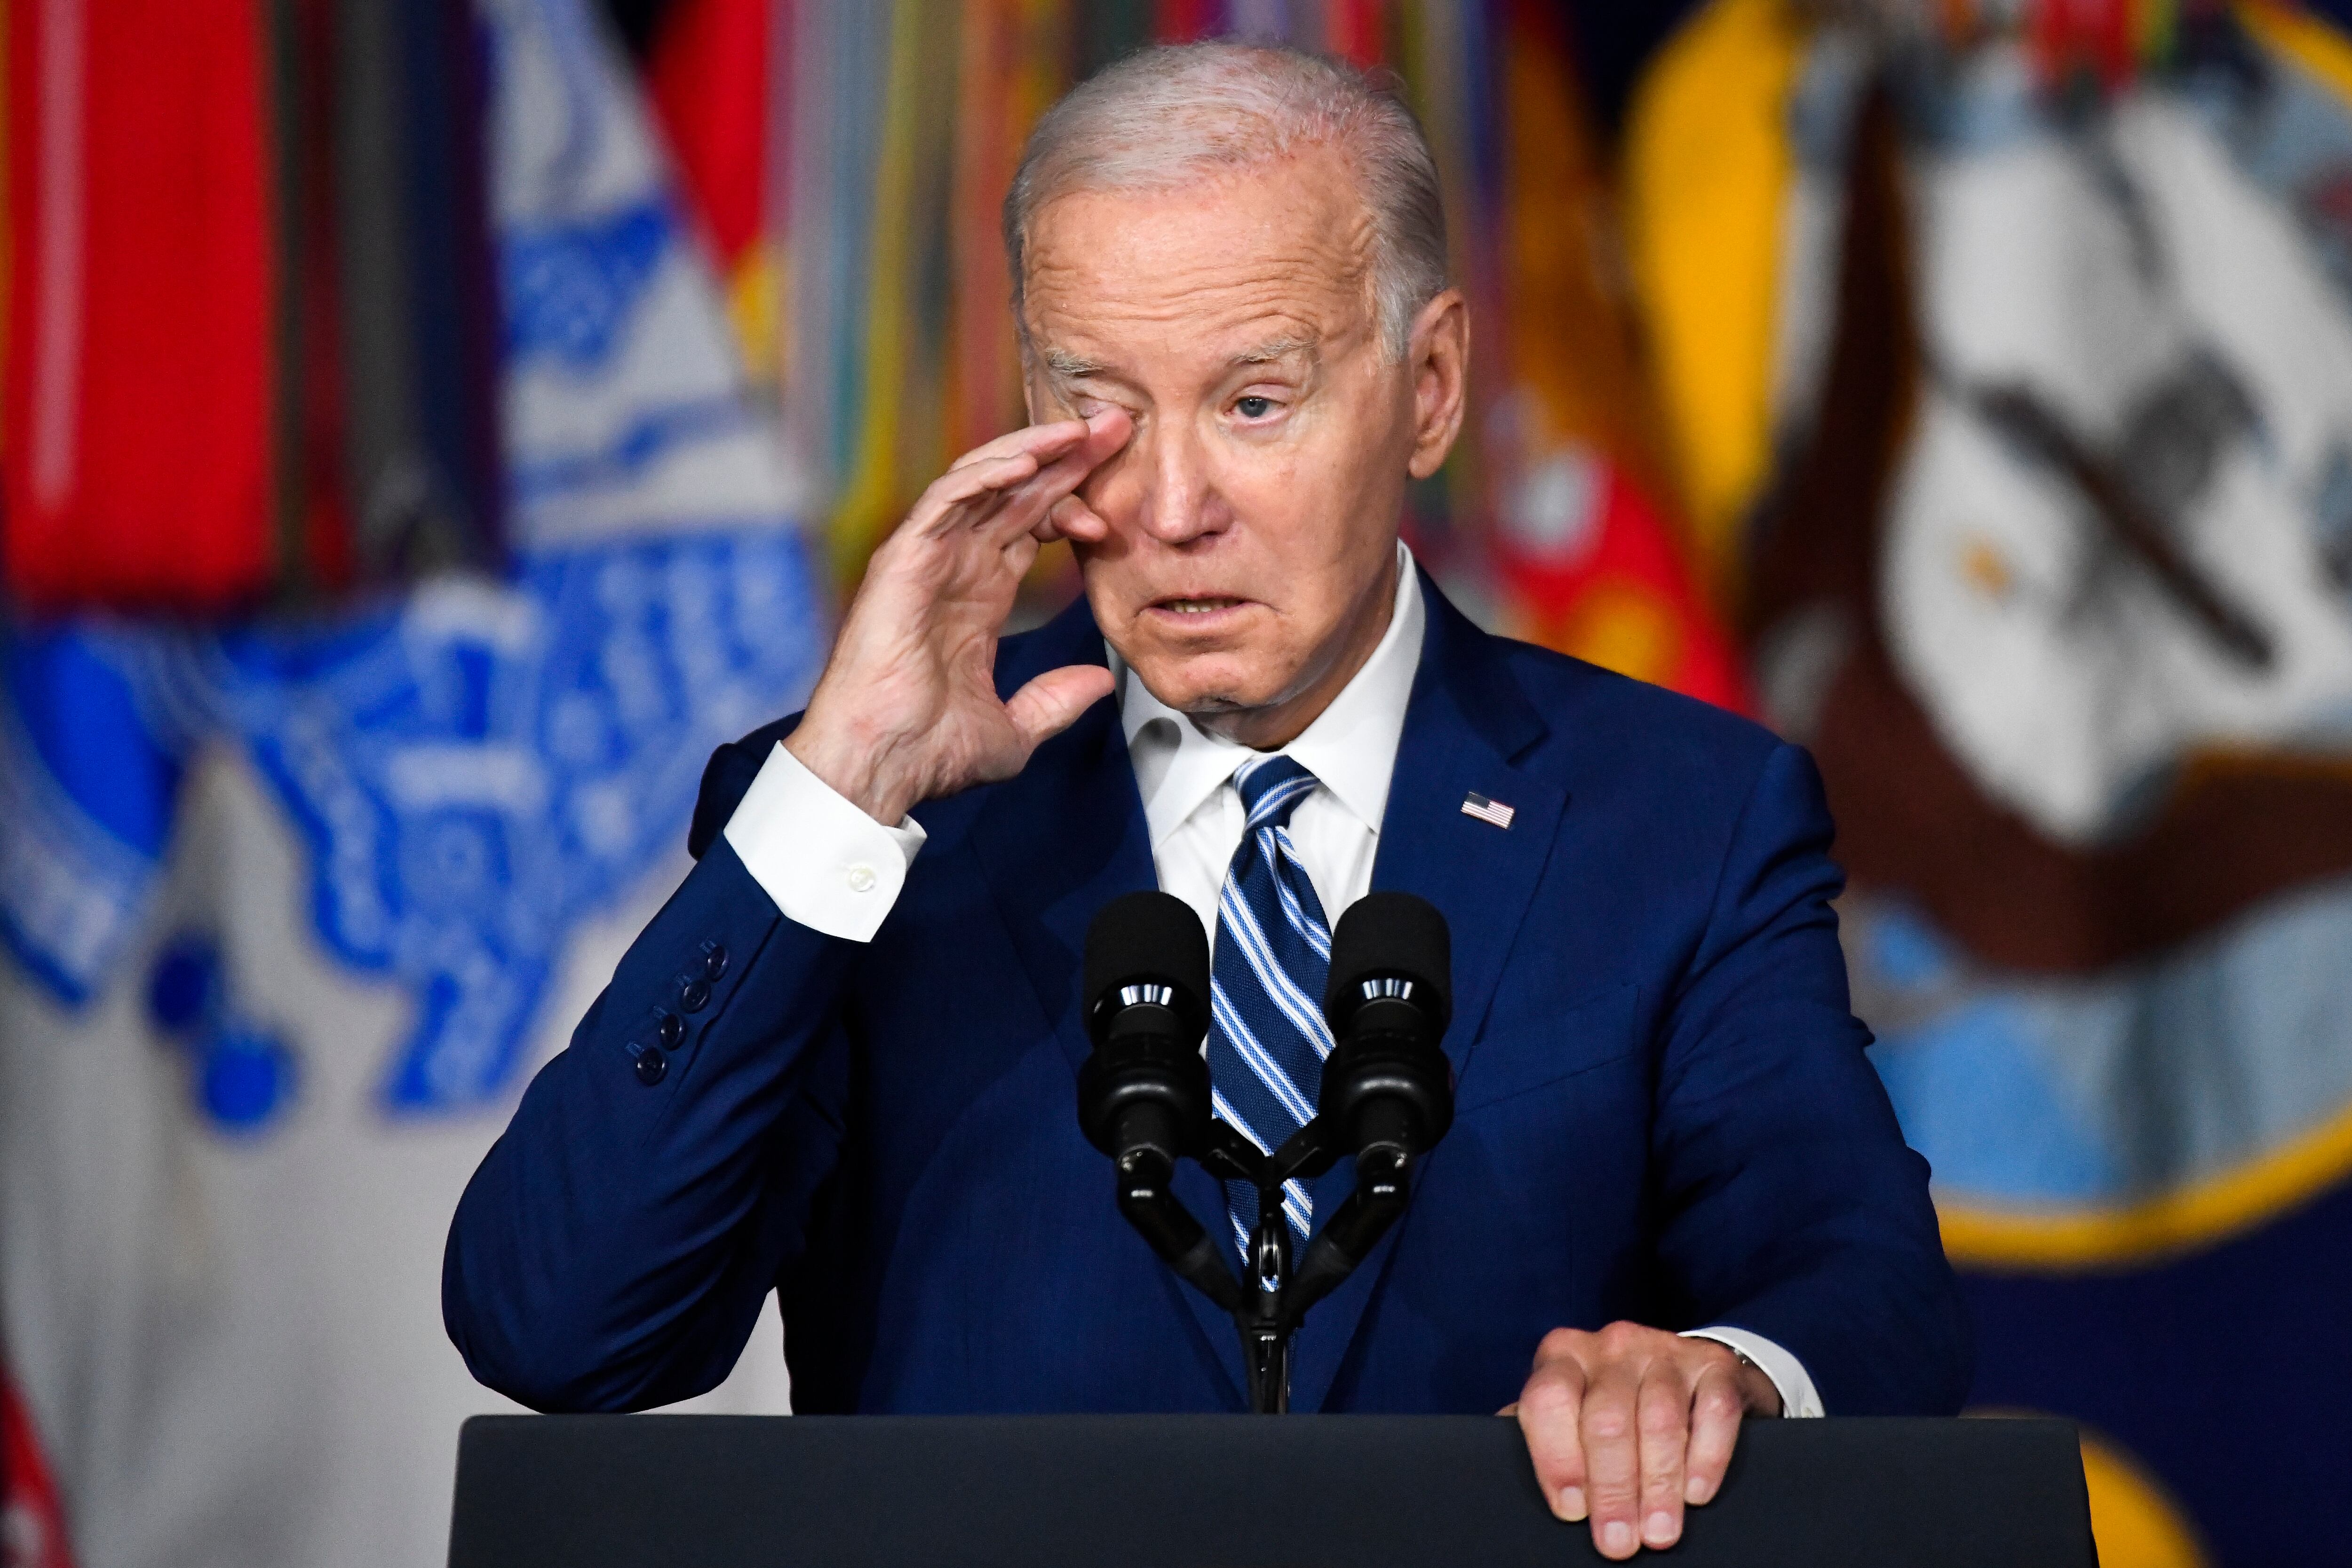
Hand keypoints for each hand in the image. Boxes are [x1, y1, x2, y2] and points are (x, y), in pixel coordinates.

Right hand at [785, 410, 1130, 822]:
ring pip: (982, 483)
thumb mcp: (1016, 729)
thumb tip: (1101, 682)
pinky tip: (1026, 461)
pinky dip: (984, 475)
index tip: (1118, 502)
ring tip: (1078, 431)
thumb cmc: (928, 752)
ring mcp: (926, 560)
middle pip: (1014, 494)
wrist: (881, 766)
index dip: (1072, 503)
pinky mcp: (903, 561)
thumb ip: (1056, 701)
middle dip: (1064, 458)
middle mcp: (952, 569)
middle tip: (1113, 427)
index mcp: (977, 597)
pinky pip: (945, 500)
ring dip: (1031, 452)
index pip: (1030, 527)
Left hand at [1504, 1323, 1780, 1559]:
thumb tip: (1493, 1470)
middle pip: (1606, 1418)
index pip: (1548, 1400)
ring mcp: (1664, 1350)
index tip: (1571, 1509)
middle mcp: (1611, 1345)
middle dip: (1612, 1488)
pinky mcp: (1713, 1364)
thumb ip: (1542, 1433)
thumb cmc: (1615, 1405)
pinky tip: (1696, 1492)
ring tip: (1657, 1532)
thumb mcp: (1571, 1410)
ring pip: (1659, 1418)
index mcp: (1563, 1356)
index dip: (1557, 1458)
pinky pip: (1713, 1410)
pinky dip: (1706, 1456)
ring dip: (1658, 1483)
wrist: (1688, 1371)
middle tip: (1618, 1541)